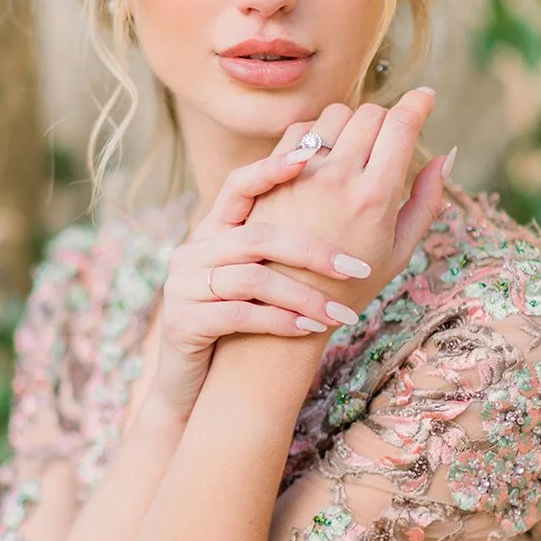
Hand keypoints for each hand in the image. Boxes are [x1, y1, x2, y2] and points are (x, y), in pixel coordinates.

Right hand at [148, 150, 378, 425]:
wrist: (197, 383)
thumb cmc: (241, 323)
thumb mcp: (260, 277)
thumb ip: (285, 242)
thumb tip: (344, 203)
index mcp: (213, 230)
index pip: (237, 185)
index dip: (269, 169)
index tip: (309, 157)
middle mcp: (194, 250)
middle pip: (256, 237)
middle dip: (312, 252)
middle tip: (358, 268)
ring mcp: (183, 286)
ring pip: (251, 278)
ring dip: (303, 295)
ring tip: (342, 315)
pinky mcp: (183, 323)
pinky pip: (238, 315)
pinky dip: (279, 321)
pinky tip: (309, 329)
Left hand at [242, 90, 449, 317]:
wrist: (283, 307)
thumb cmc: (349, 286)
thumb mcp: (399, 251)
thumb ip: (427, 202)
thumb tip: (446, 157)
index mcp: (376, 196)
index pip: (402, 123)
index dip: (419, 103)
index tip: (426, 98)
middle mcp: (339, 177)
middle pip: (371, 113)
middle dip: (386, 118)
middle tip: (389, 140)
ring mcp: (302, 174)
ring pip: (335, 114)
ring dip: (351, 123)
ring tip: (355, 150)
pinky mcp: (272, 175)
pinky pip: (299, 130)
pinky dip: (316, 134)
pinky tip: (322, 157)